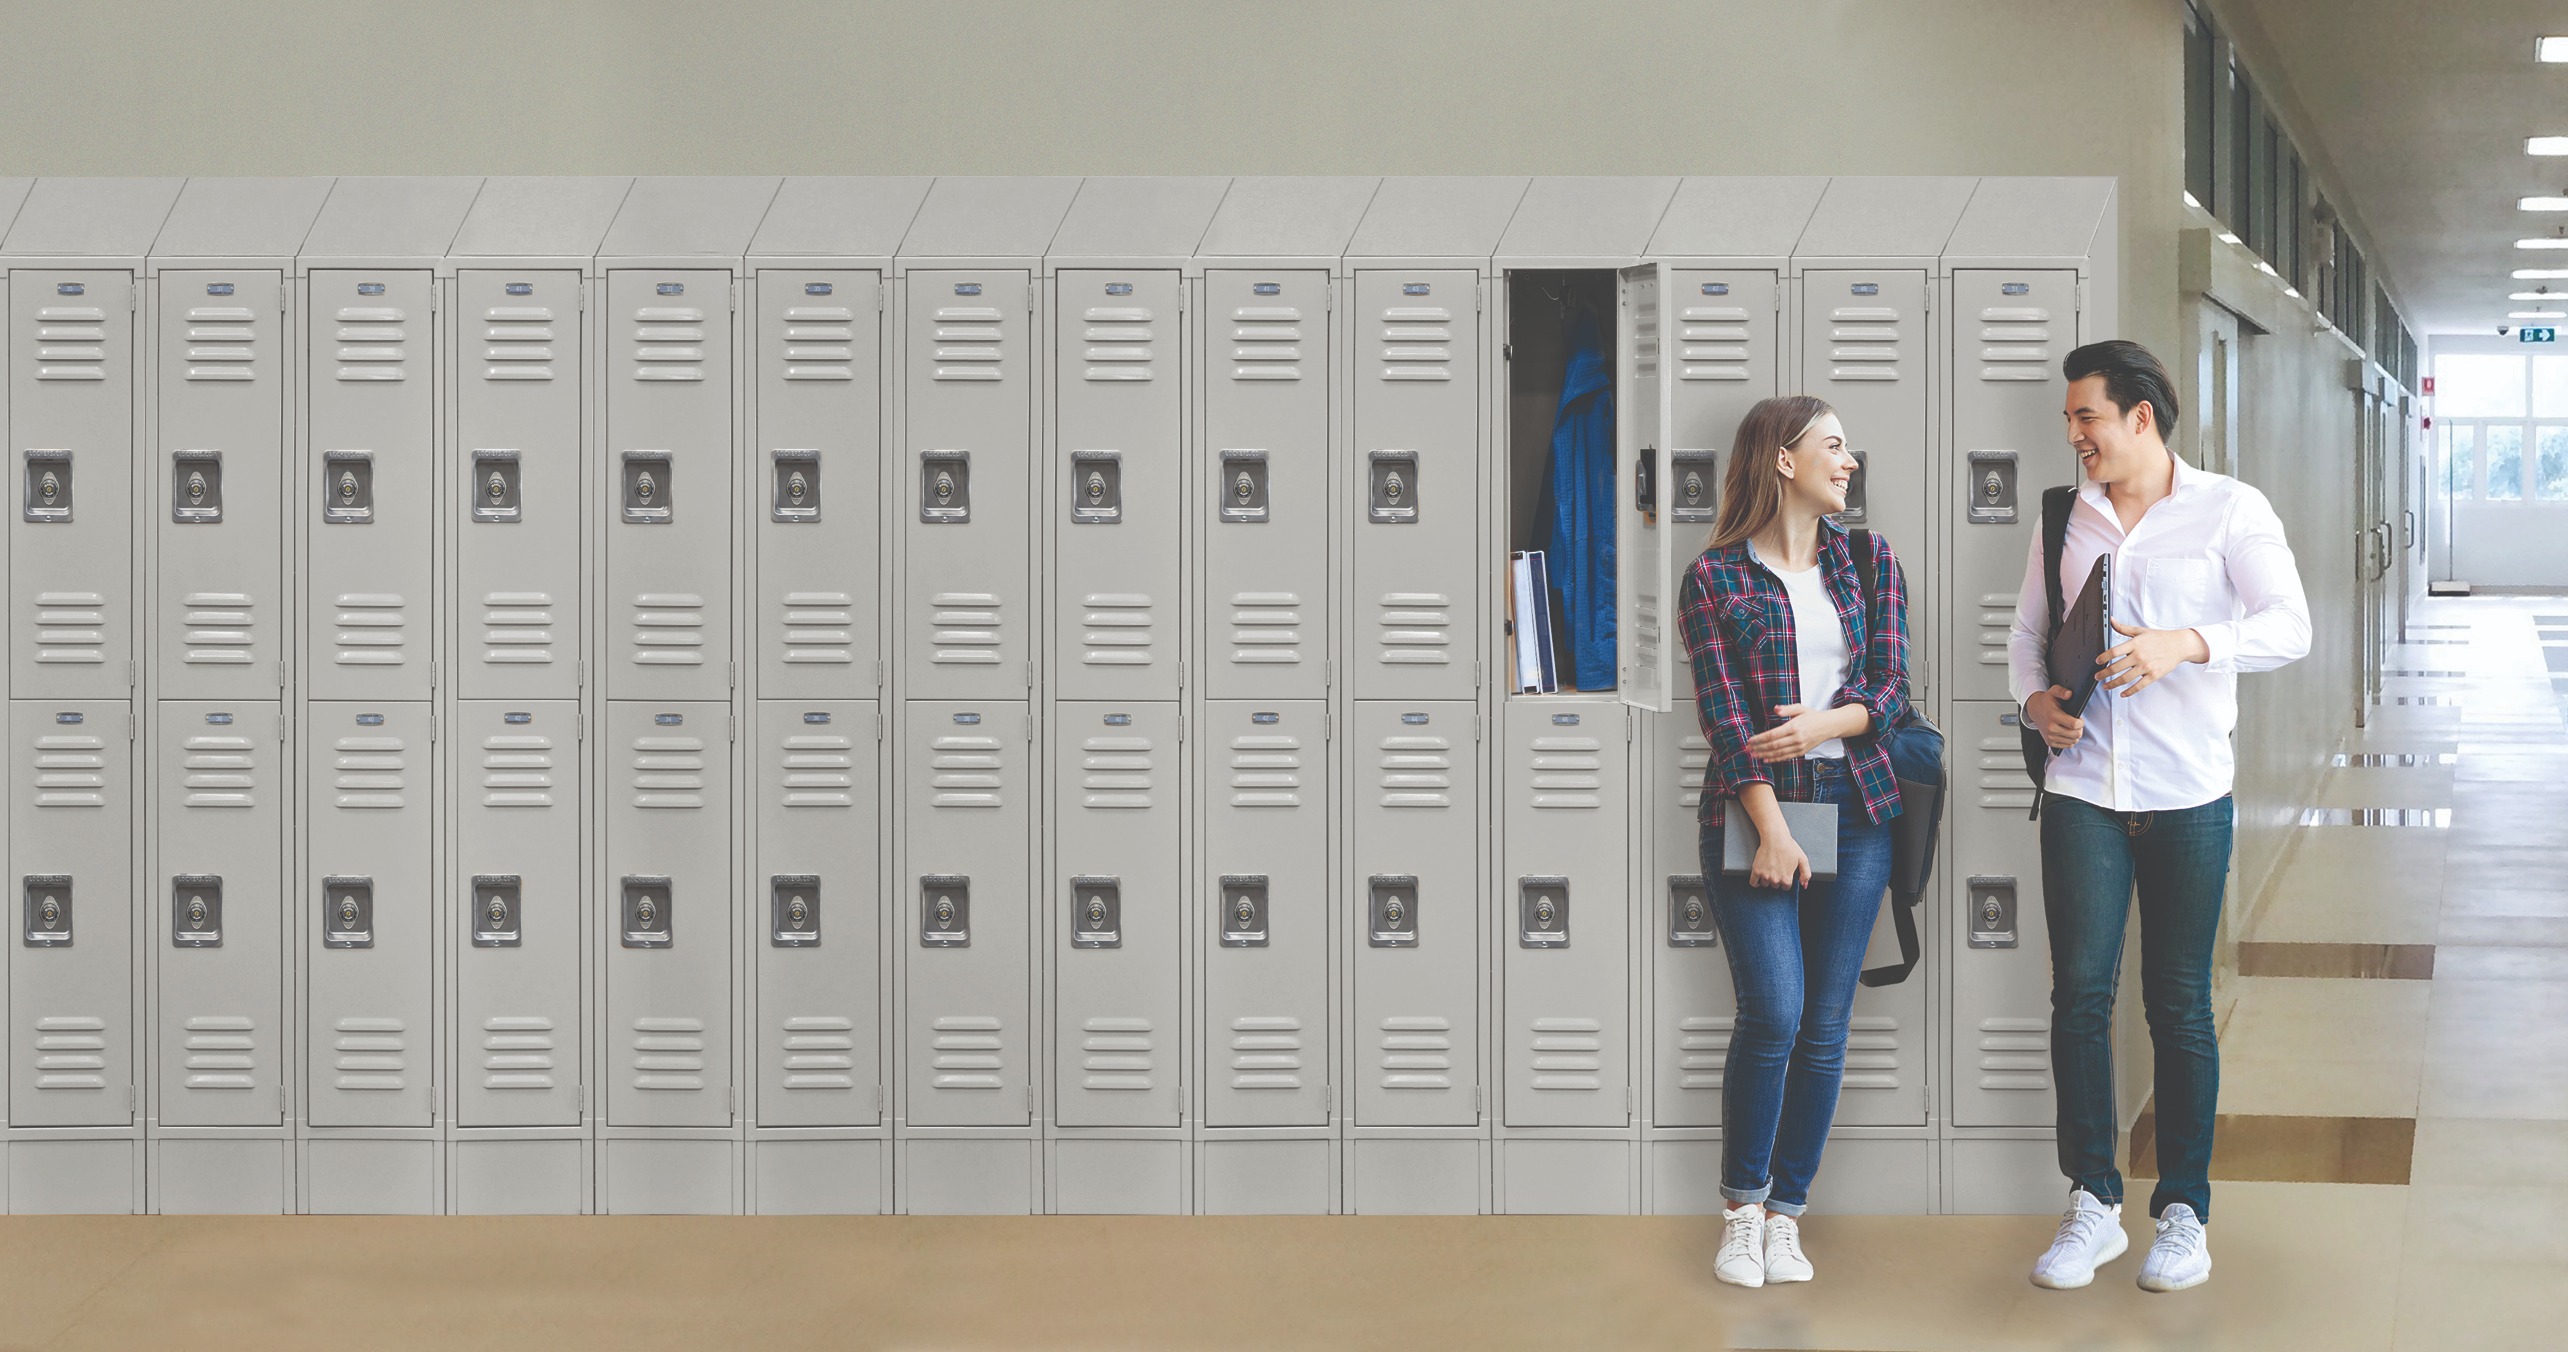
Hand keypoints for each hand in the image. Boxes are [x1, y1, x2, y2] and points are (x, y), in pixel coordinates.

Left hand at [1746, 703, 1860, 762]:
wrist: (1828, 726)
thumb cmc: (1812, 716)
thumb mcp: (1800, 708)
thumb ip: (1786, 709)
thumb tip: (1775, 709)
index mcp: (1794, 727)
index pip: (1772, 735)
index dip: (1759, 739)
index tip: (1750, 740)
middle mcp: (1796, 739)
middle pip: (1773, 746)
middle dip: (1759, 748)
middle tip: (1747, 749)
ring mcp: (1799, 747)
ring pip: (1778, 753)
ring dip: (1764, 755)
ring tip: (1753, 755)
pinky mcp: (1801, 752)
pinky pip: (1786, 757)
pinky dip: (1775, 759)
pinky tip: (1766, 759)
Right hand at [1749, 827, 1811, 890]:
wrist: (1775, 838)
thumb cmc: (1789, 847)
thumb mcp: (1803, 859)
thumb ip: (1806, 874)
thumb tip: (1804, 885)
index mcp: (1787, 878)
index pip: (1786, 887)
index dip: (1786, 881)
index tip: (1784, 875)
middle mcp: (1775, 879)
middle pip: (1775, 886)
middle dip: (1776, 879)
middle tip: (1777, 870)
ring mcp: (1765, 876)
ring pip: (1765, 884)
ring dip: (1767, 879)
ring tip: (1769, 870)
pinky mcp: (1756, 871)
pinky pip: (1753, 883)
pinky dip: (1756, 882)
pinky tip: (1759, 878)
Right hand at [2025, 686, 2084, 749]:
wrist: (2034, 710)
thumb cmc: (2046, 701)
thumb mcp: (2053, 692)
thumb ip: (2062, 691)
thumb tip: (2069, 694)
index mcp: (2053, 716)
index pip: (2074, 724)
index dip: (2081, 722)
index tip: (2080, 719)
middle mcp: (2051, 728)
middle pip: (2076, 734)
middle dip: (2080, 729)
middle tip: (2076, 723)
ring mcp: (2050, 736)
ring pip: (2073, 741)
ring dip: (2075, 735)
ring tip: (2072, 727)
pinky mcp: (2050, 742)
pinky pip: (2067, 745)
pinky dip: (2070, 740)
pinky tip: (2067, 732)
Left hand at [2097, 620, 2208, 696]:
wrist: (2180, 645)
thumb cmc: (2160, 637)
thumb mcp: (2141, 631)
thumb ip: (2124, 628)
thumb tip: (2111, 620)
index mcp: (2135, 644)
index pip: (2114, 651)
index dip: (2103, 657)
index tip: (2097, 662)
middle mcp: (2139, 656)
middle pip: (2116, 667)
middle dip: (2104, 674)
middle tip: (2097, 677)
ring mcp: (2146, 667)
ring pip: (2125, 678)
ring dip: (2113, 684)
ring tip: (2105, 686)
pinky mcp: (2154, 675)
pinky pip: (2139, 686)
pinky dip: (2129, 691)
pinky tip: (2122, 694)